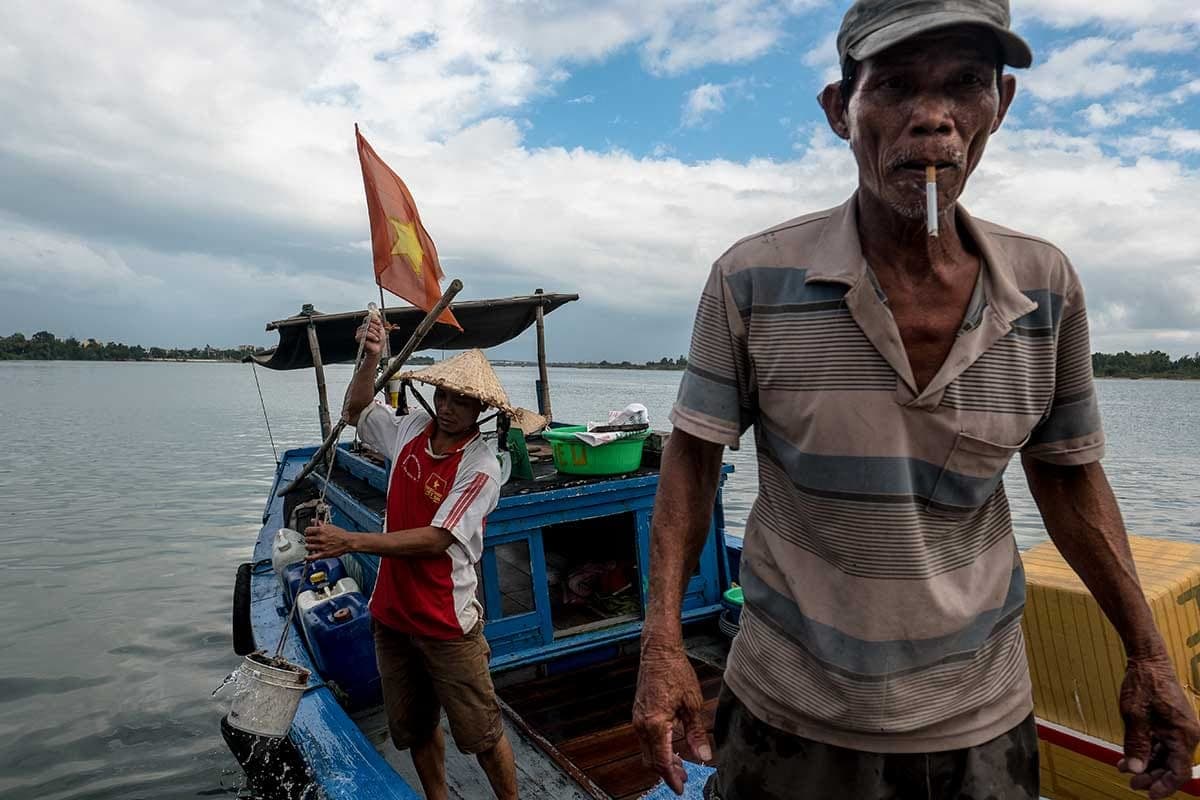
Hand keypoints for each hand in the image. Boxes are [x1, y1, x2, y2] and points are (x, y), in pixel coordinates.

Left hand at [304, 521, 355, 559]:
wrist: (348, 542)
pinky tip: (307, 557)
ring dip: (308, 547)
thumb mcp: (331, 526)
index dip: (307, 531)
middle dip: (308, 539)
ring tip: (310, 546)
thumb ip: (321, 523)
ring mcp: (321, 546)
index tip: (308, 533)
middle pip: (307, 539)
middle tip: (309, 540)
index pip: (308, 530)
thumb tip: (314, 520)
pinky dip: (308, 557)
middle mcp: (320, 538)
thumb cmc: (341, 534)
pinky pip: (313, 557)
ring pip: (308, 547)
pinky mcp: (324, 554)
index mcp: (322, 530)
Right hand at [355, 314, 384, 357]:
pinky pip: (364, 333)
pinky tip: (375, 339)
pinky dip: (372, 336)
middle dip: (376, 328)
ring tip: (377, 338)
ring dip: (375, 333)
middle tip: (379, 334)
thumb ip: (377, 321)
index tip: (379, 323)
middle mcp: (362, 328)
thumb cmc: (379, 340)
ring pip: (367, 328)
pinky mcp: (358, 338)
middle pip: (368, 322)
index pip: (368, 318)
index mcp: (366, 325)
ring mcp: (359, 333)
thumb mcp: (380, 328)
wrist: (378, 349)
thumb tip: (374, 313)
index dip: (374, 319)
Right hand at [632, 638, 711, 794]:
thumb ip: (697, 733)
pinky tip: (672, 746)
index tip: (681, 788)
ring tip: (682, 765)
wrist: (658, 651)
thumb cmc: (675, 672)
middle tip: (685, 778)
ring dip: (662, 761)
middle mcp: (642, 725)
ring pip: (647, 751)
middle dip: (667, 772)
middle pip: (651, 760)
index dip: (672, 778)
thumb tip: (704, 756)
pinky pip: (645, 740)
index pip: (662, 761)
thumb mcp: (692, 704)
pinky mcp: (639, 714)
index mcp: (655, 724)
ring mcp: (638, 719)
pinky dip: (657, 748)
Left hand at [1118, 653, 1199, 798]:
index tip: (1147, 795)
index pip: (1179, 772)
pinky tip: (1127, 757)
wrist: (1148, 660)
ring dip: (1146, 765)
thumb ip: (1136, 744)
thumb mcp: (1134, 715)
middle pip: (1172, 766)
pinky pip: (1161, 745)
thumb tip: (1135, 770)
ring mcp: (1179, 729)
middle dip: (1151, 776)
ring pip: (1165, 757)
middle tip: (1130, 781)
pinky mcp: (1170, 724)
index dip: (1164, 786)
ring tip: (1123, 768)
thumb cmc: (1143, 683)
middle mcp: (1186, 735)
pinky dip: (1146, 752)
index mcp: (1184, 735)